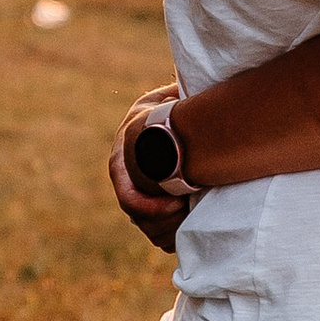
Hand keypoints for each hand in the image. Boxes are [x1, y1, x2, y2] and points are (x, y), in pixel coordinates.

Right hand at [110, 87, 192, 254]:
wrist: (156, 130)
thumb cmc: (162, 113)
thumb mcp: (163, 102)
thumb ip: (172, 98)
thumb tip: (186, 82)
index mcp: (123, 163)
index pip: (128, 197)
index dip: (151, 206)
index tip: (178, 202)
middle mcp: (127, 187)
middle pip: (141, 221)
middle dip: (168, 222)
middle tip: (193, 211)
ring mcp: (138, 203)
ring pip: (152, 233)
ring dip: (173, 231)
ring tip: (196, 217)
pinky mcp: (150, 216)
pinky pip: (160, 238)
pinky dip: (175, 237)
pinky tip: (193, 227)